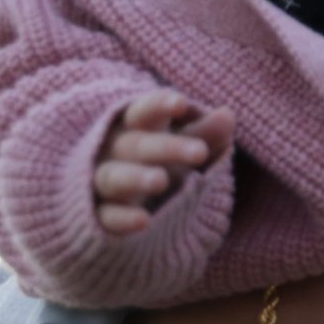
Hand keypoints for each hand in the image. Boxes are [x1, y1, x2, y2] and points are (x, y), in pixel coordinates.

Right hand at [92, 88, 234, 234]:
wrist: (117, 196)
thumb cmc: (159, 160)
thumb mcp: (182, 144)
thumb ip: (205, 133)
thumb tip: (227, 115)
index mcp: (132, 127)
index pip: (143, 112)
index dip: (159, 106)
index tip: (181, 103)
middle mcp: (111, 152)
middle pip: (135, 145)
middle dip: (166, 147)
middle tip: (200, 152)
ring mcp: (100, 183)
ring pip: (113, 177)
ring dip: (135, 178)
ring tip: (161, 180)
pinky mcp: (96, 215)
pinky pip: (105, 216)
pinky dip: (122, 218)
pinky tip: (143, 220)